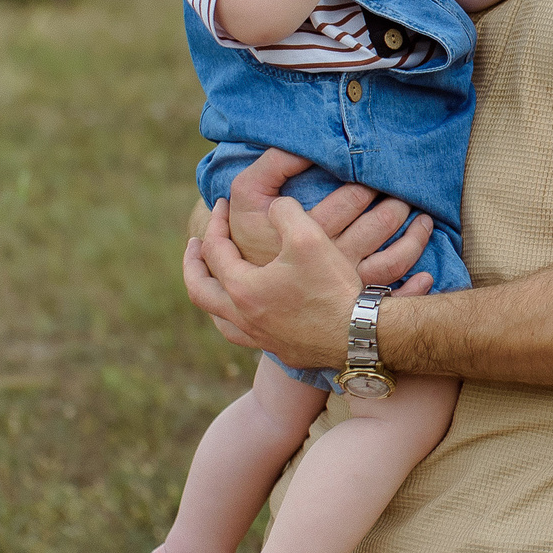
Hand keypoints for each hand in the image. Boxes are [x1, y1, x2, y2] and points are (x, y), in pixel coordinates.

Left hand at [186, 198, 435, 365]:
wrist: (359, 333)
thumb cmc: (331, 285)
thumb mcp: (307, 235)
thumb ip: (283, 211)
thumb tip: (274, 206)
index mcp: (241, 288)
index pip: (214, 249)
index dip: (215, 221)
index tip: (221, 204)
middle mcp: (243, 317)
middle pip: (200, 290)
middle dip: (193, 264)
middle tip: (194, 245)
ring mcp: (260, 337)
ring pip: (219, 319)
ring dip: (212, 295)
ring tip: (214, 281)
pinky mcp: (281, 349)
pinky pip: (244, 335)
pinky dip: (236, 318)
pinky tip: (250, 311)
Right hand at [213, 148, 432, 283]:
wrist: (243, 289)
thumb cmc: (247, 235)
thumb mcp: (248, 193)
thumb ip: (273, 164)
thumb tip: (307, 143)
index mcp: (309, 233)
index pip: (350, 201)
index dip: (367, 184)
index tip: (376, 174)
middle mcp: (331, 261)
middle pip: (376, 229)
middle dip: (396, 206)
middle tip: (405, 193)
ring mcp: (343, 287)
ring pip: (392, 262)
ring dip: (414, 240)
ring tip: (424, 221)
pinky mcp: (351, 306)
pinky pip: (391, 299)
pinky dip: (414, 288)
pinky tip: (427, 275)